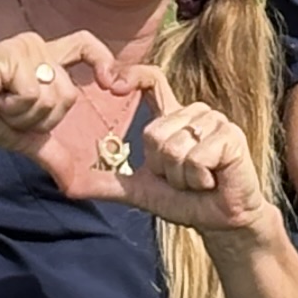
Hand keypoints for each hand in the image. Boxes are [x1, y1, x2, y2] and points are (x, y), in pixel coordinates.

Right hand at [0, 30, 140, 197]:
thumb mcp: (22, 136)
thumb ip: (50, 150)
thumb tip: (73, 182)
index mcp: (45, 59)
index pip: (86, 45)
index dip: (104, 61)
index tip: (111, 85)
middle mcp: (39, 47)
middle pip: (69, 94)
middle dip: (41, 118)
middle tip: (9, 109)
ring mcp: (27, 49)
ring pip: (53, 98)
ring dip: (24, 114)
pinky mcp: (14, 56)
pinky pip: (34, 95)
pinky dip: (14, 108)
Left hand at [117, 76, 276, 235]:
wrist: (220, 222)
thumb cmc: (185, 200)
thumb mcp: (140, 190)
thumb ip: (106, 183)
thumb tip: (66, 185)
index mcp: (172, 117)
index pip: (152, 81)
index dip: (132, 75)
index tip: (112, 85)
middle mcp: (193, 113)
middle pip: (154, 132)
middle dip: (163, 168)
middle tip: (182, 178)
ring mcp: (214, 121)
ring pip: (174, 147)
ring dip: (181, 177)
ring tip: (198, 180)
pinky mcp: (231, 136)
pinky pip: (196, 157)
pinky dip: (198, 179)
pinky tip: (212, 181)